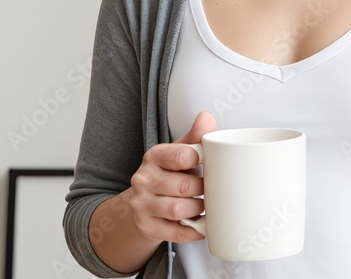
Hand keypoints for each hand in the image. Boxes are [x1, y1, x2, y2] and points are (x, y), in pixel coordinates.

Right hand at [125, 110, 216, 243]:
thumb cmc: (170, 172)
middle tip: (209, 189)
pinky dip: (192, 231)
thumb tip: (206, 116)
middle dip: (202, 189)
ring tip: (202, 206)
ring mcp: (141, 203)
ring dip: (197, 210)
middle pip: (183, 186)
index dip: (198, 161)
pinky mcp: (145, 226)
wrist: (145, 201)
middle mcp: (143, 179)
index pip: (181, 155)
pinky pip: (174, 232)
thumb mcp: (180, 151)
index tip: (204, 163)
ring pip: (177, 210)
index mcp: (154, 156)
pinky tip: (200, 226)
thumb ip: (195, 136)